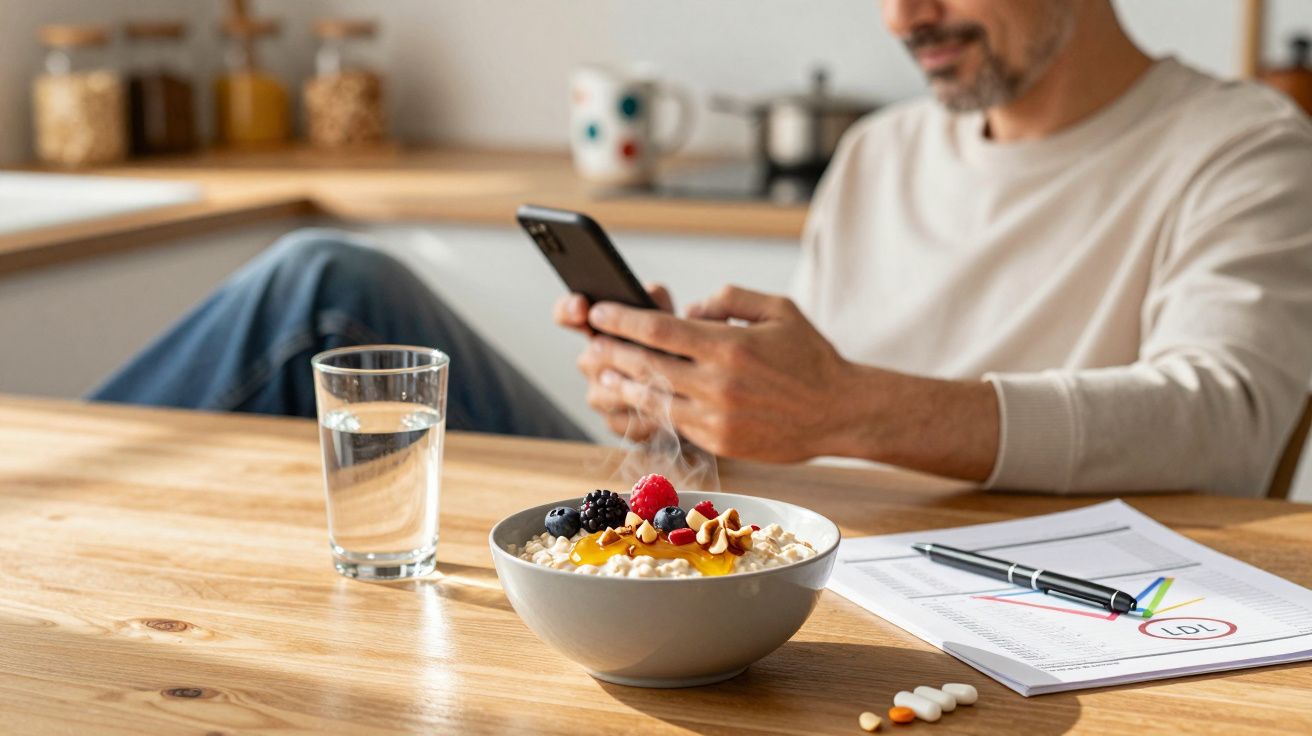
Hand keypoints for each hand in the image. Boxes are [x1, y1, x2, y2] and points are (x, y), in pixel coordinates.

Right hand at [554, 284, 674, 439]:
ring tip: (663, 384)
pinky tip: (666, 412)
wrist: (695, 392)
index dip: (568, 310)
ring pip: (602, 393)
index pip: (567, 315)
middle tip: (643, 354)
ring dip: (632, 389)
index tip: (582, 306)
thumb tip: (650, 293)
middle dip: (617, 357)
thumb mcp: (670, 319)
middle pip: (589, 359)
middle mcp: (593, 361)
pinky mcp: (614, 422)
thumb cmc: (676, 347)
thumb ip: (658, 303)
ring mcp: (600, 393)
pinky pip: (620, 422)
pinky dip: (643, 418)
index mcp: (600, 330)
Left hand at [585, 285, 862, 460]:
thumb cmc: (810, 356)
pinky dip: (649, 409)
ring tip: (600, 373)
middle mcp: (719, 384)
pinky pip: (673, 423)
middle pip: (646, 365)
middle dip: (610, 352)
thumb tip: (690, 310)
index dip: (622, 320)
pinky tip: (636, 399)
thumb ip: (729, 299)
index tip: (599, 311)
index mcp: (730, 345)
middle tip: (588, 342)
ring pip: (653, 400)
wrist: (839, 412)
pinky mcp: (719, 442)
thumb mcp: (778, 309)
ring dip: (621, 385)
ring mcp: (717, 417)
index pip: (659, 330)